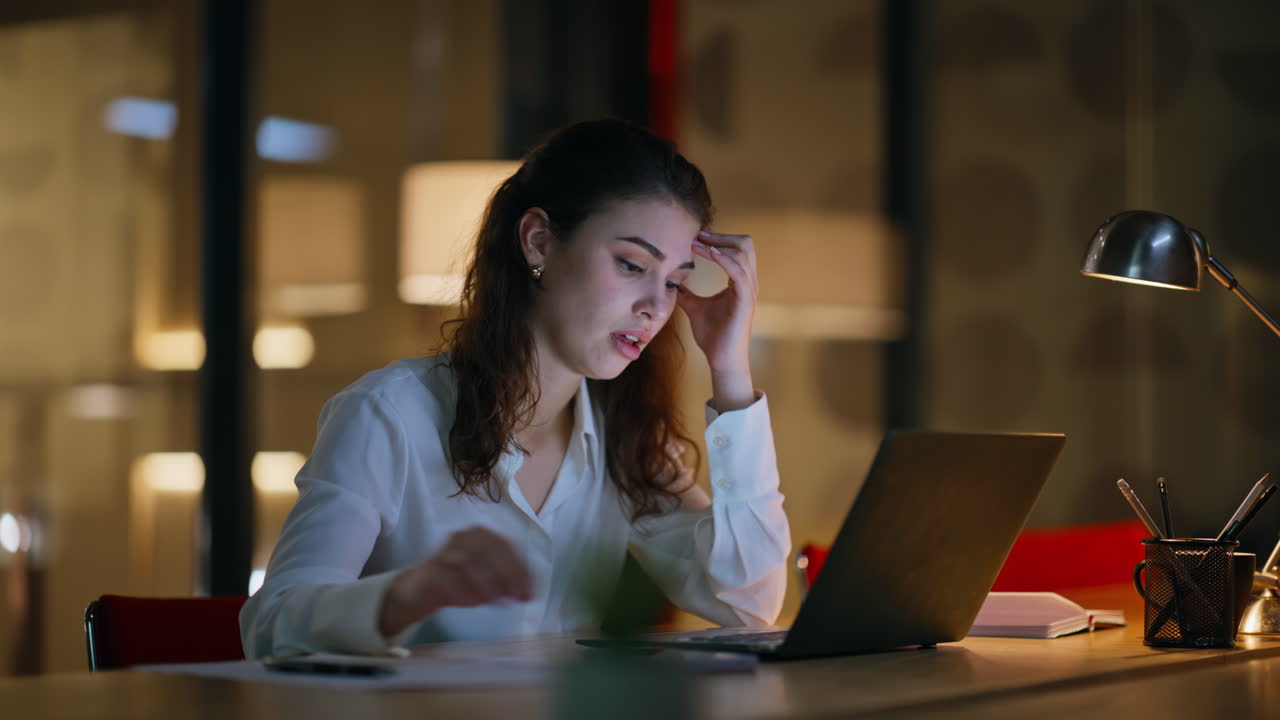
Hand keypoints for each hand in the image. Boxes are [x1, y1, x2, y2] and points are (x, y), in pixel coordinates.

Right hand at [379, 527, 532, 638]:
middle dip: (509, 576)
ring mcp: (446, 551)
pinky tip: (475, 603)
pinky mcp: (431, 569)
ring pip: (470, 562)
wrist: (419, 590)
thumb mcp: (488, 580)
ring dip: (488, 585)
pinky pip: (450, 577)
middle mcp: (464, 537)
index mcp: (480, 534)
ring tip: (498, 603)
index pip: (507, 546)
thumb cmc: (459, 582)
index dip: (521, 569)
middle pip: (491, 551)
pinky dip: (465, 591)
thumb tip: (530, 593)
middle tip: (518, 598)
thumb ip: (508, 582)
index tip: (531, 592)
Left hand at [678, 228, 756, 410]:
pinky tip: (709, 253)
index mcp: (739, 281)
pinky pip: (740, 272)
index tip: (696, 234)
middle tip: (697, 234)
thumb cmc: (713, 336)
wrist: (721, 360)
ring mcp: (749, 290)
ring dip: (719, 243)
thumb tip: (670, 281)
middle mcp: (748, 282)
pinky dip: (725, 259)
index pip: (735, 248)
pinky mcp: (745, 300)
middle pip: (745, 243)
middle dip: (721, 235)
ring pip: (744, 252)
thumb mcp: (694, 307)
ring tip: (698, 242)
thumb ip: (686, 293)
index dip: (717, 238)